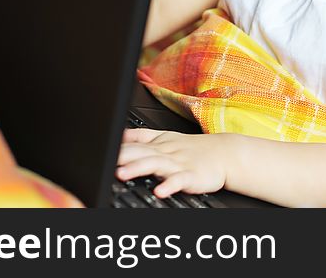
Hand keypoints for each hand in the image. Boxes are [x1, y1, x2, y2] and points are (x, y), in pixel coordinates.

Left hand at [116, 129, 230, 197]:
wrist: (224, 154)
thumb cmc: (192, 148)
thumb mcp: (165, 137)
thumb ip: (141, 136)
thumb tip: (119, 134)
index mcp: (157, 144)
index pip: (133, 143)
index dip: (117, 147)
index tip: (101, 150)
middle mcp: (165, 152)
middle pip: (140, 152)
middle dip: (122, 157)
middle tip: (106, 161)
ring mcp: (178, 164)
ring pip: (156, 165)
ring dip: (138, 168)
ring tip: (122, 174)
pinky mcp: (192, 176)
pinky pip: (179, 181)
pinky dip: (170, 185)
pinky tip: (160, 191)